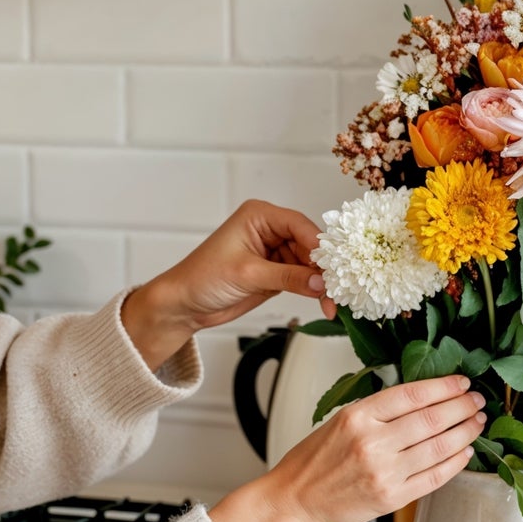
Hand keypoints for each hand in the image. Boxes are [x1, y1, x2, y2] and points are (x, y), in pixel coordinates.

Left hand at [121, 200, 331, 370]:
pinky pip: (303, 279)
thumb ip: (288, 277)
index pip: (299, 225)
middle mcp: (270, 230)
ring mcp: (275, 253)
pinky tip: (325, 302)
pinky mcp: (277, 273)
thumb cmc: (202, 278)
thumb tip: (321, 283)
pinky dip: (315, 291)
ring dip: (322, 284)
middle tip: (338, 289)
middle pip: (310, 245)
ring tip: (333, 302)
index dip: (319, 245)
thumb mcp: (248, 274)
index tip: (334, 266)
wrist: (184, 305)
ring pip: (310, 264)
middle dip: (324, 268)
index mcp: (260, 216)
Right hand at [208, 376, 484, 521]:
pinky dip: (454, 463)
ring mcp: (384, 471)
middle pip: (431, 418)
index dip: (444, 386)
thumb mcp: (340, 420)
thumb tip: (423, 398)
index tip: (461, 382)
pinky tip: (464, 452)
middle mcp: (372, 442)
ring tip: (477, 423)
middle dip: (462, 406)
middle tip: (477, 401)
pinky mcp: (391, 498)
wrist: (293, 501)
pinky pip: (434, 477)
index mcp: (358, 416)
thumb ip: (379, 410)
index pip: (413, 394)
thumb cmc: (313, 462)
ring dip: (464, 432)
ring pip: (438, 446)